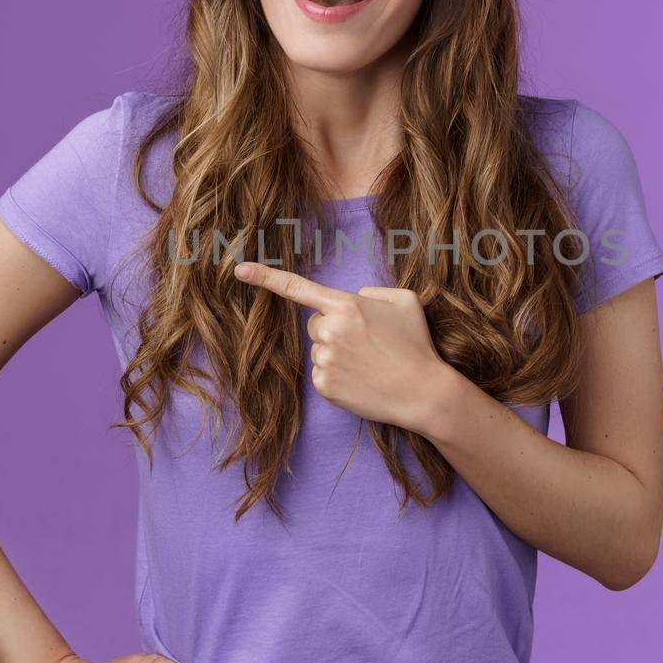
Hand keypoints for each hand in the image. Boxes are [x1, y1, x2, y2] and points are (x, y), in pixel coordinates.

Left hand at [233, 261, 457, 434]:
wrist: (423, 393)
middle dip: (335, 328)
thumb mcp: (404, 300)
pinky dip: (339, 375)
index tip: (239, 270)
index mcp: (346, 305)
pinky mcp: (324, 386)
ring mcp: (324, 360)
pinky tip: (362, 379)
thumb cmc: (417, 344)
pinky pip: (322, 372)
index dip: (265, 277)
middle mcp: (330, 331)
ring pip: (320, 349)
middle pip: (316, 324)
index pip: (298, 288)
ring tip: (370, 363)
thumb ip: (372, 291)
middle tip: (367, 342)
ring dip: (338, 353)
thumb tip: (353, 299)